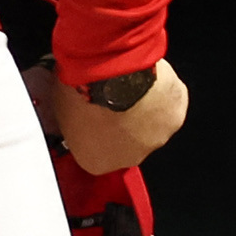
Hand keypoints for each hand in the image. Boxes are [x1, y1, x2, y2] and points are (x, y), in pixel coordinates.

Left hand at [28, 57, 186, 173]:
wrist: (111, 73)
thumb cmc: (81, 91)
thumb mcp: (60, 108)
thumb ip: (71, 119)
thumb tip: (73, 110)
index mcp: (96, 162)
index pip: (94, 152)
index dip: (93, 129)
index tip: (90, 113)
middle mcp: (130, 158)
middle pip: (127, 142)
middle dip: (121, 123)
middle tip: (112, 97)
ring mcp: (156, 139)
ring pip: (151, 124)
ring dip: (144, 108)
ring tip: (131, 83)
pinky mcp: (175, 117)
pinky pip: (169, 104)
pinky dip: (162, 91)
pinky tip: (149, 78)